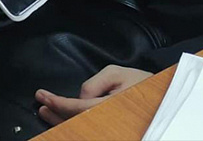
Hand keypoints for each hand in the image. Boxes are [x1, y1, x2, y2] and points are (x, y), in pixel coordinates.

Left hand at [35, 65, 152, 125]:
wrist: (161, 95)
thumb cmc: (140, 83)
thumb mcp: (115, 74)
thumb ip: (93, 84)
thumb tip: (80, 96)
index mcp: (109, 107)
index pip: (76, 109)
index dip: (58, 103)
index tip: (44, 97)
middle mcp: (106, 121)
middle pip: (74, 123)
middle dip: (55, 114)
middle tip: (41, 105)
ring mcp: (108, 128)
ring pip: (79, 128)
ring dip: (60, 120)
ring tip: (46, 111)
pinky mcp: (109, 130)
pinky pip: (87, 129)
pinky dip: (72, 124)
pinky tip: (62, 120)